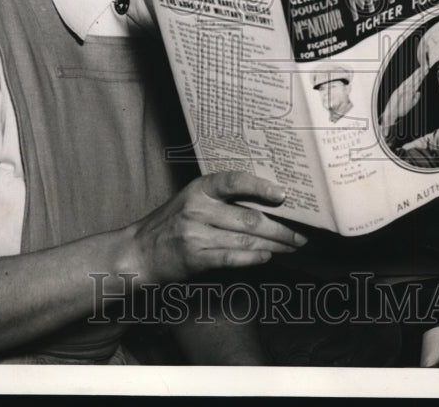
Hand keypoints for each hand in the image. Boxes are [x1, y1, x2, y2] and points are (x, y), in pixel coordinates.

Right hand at [128, 171, 306, 283]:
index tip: (283, 194)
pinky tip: (266, 256)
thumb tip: (267, 204)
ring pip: (245, 240)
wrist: (138, 252)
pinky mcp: (195, 257)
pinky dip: (253, 258)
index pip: (234, 181)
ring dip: (273, 246)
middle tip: (299, 235)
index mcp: (200, 188)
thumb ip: (222, 200)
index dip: (260, 186)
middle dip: (280, 229)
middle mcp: (198, 208)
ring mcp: (196, 234)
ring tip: (290, 247)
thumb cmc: (172, 223)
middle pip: (249, 218)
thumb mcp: (192, 200)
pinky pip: (232, 258)